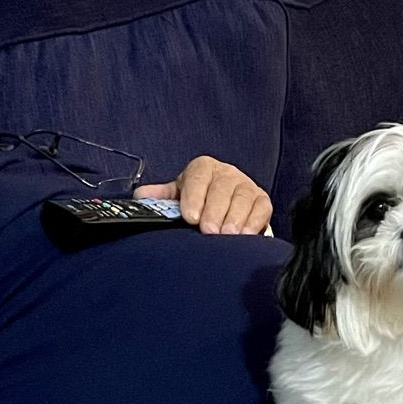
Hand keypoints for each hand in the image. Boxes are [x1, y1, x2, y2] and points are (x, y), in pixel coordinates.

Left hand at [136, 155, 272, 234]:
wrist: (225, 203)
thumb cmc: (199, 200)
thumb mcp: (179, 195)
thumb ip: (161, 197)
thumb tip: (141, 196)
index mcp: (203, 168)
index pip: (198, 177)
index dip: (194, 197)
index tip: (190, 217)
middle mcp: (226, 173)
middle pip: (222, 188)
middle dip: (215, 211)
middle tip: (209, 230)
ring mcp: (246, 186)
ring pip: (242, 198)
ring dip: (235, 218)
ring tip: (227, 235)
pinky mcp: (262, 200)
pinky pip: (261, 208)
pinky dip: (254, 222)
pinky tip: (245, 235)